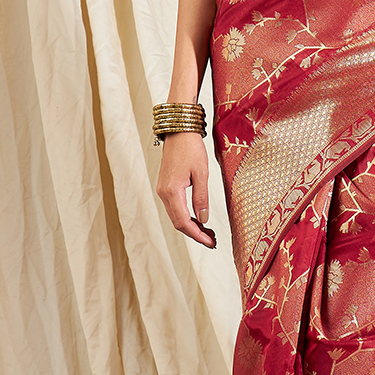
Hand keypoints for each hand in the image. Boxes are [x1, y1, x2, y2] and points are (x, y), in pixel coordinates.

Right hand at [156, 132, 216, 248]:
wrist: (179, 131)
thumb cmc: (191, 148)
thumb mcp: (202, 173)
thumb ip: (201, 198)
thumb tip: (204, 220)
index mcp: (172, 191)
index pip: (183, 222)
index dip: (197, 235)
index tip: (210, 242)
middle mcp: (163, 193)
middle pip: (178, 222)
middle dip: (195, 234)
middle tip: (212, 241)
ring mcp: (163, 190)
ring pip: (175, 216)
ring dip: (191, 227)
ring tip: (208, 232)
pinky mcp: (165, 187)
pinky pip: (174, 208)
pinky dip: (186, 217)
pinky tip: (198, 219)